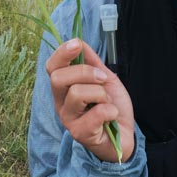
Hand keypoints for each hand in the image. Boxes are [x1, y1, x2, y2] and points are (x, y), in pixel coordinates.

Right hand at [46, 39, 133, 163]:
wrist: (125, 135)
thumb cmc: (111, 107)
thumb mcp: (105, 79)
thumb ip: (92, 62)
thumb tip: (78, 41)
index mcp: (64, 89)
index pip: (51, 67)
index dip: (62, 53)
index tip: (77, 44)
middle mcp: (61, 104)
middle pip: (58, 78)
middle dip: (86, 72)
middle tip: (103, 80)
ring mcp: (68, 120)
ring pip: (77, 93)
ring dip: (101, 94)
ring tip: (108, 102)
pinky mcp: (80, 134)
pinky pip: (96, 113)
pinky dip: (110, 110)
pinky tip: (112, 116)